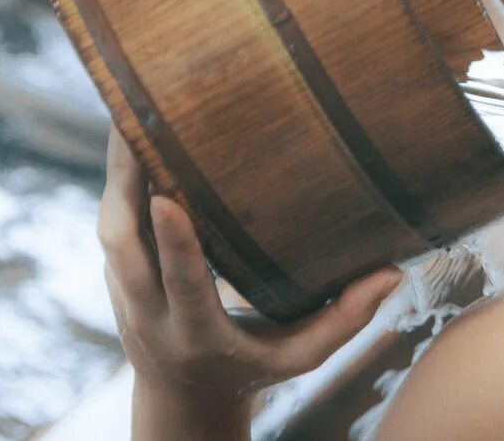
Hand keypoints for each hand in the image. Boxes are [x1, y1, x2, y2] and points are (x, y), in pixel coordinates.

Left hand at [98, 130, 402, 431]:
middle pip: (123, 244)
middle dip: (125, 182)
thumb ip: (344, 320)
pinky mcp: (118, 269)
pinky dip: (119, 174)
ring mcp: (125, 289)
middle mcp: (149, 309)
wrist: (181, 398)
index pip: (181, 284)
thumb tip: (394, 273)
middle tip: (138, 120)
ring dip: (117, 168)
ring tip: (132, 105)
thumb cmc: (250, 369)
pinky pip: (113, 217)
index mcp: (195, 331)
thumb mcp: (300, 358)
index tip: (167, 200)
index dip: (174, 243)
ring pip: (109, 225)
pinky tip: (132, 126)